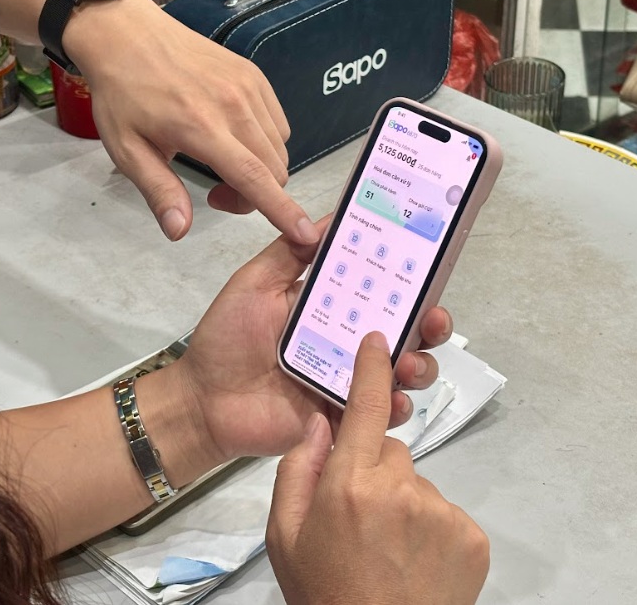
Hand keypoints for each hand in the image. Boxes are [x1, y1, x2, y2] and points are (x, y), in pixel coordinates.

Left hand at [72, 0, 318, 243]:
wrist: (126, 34)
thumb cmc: (122, 93)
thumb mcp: (127, 150)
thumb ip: (159, 191)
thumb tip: (179, 231)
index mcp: (202, 127)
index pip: (255, 178)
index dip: (282, 210)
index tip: (305, 235)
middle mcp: (234, 105)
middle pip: (274, 169)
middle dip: (256, 196)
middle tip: (215, 195)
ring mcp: (248, 87)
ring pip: (280, 148)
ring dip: (262, 171)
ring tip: (222, 165)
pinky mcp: (253, 75)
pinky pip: (278, 123)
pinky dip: (266, 143)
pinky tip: (234, 140)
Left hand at [176, 216, 454, 462]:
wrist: (202, 401)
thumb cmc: (226, 339)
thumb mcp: (255, 284)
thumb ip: (290, 253)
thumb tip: (330, 218)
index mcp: (332, 309)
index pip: (384, 291)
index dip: (411, 281)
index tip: (430, 268)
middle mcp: (348, 343)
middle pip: (406, 332)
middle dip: (431, 325)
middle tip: (434, 319)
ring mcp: (348, 382)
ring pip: (402, 373)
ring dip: (418, 365)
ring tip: (409, 362)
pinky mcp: (342, 416)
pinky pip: (378, 414)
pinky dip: (394, 408)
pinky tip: (394, 400)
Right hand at [266, 332, 489, 604]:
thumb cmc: (325, 594)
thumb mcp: (285, 537)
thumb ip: (298, 472)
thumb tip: (319, 423)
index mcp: (349, 484)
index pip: (364, 408)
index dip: (371, 369)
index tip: (377, 341)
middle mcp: (401, 488)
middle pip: (389, 451)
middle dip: (374, 472)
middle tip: (359, 519)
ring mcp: (442, 511)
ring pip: (418, 484)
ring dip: (404, 504)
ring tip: (387, 550)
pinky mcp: (472, 536)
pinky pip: (446, 513)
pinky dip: (432, 529)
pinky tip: (414, 561)